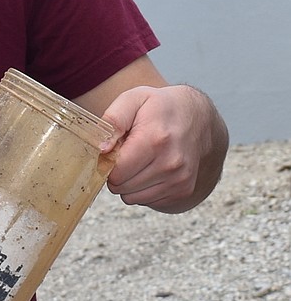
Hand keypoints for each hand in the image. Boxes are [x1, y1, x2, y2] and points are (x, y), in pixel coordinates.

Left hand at [98, 84, 227, 212]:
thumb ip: (113, 120)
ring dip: (130, 182)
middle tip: (128, 153)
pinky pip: (147, 201)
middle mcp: (171, 164)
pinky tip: (153, 169)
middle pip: (121, 187)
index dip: (108, 162)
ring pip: (132, 198)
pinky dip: (144, 188)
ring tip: (141, 160)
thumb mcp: (134, 99)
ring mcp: (179, 180)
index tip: (115, 149)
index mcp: (155, 140)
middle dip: (117, 172)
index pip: (115, 172)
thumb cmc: (161, 108)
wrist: (199, 118)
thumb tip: (102, 149)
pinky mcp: (183, 191)